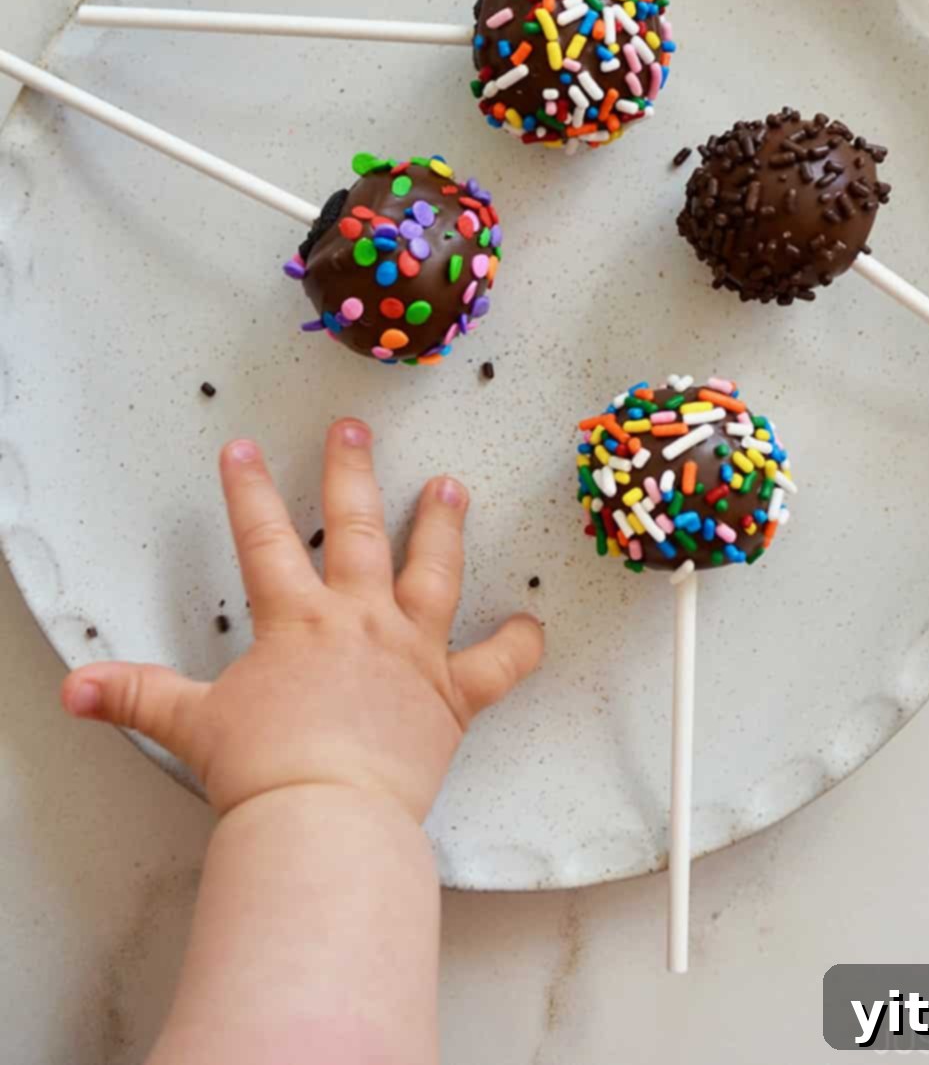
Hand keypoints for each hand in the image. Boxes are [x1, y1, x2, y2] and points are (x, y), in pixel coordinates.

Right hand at [61, 420, 543, 822]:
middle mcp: (361, 621)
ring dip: (443, 528)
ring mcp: (413, 652)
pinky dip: (519, 647)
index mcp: (299, 620)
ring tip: (451, 488)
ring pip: (435, 574)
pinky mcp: (453, 696)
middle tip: (354, 429)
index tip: (243, 448)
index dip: (248, 491)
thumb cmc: (263, 772)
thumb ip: (140, 695)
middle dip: (351, 474)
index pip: (263, 539)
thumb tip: (76, 688)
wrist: (325, 817)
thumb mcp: (192, 726)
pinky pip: (498, 667)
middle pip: (357, 530)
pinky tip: (534, 625)